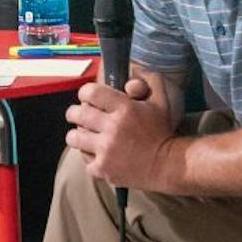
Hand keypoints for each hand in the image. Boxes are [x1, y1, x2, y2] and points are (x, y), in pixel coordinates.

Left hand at [65, 76, 177, 190]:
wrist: (168, 165)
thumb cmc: (162, 131)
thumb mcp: (161, 100)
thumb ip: (148, 80)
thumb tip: (131, 73)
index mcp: (124, 108)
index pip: (89, 92)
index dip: (86, 93)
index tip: (90, 98)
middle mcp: (112, 128)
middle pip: (76, 114)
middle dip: (76, 113)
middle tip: (83, 116)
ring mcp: (106, 150)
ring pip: (74, 137)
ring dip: (78, 134)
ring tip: (87, 135)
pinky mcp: (103, 168)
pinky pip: (83, 158)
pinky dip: (89, 155)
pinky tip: (98, 153)